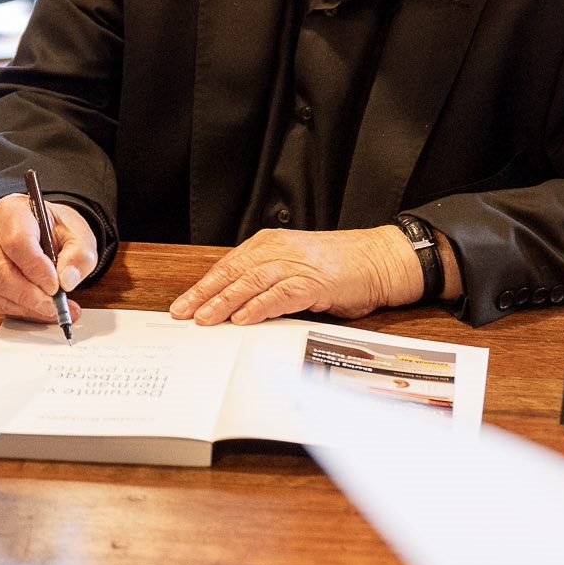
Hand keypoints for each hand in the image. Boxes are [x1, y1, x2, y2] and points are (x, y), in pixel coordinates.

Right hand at [0, 193, 98, 322]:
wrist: (38, 228)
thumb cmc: (53, 228)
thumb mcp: (77, 232)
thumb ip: (79, 254)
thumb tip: (67, 280)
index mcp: (10, 212)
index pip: (17, 242)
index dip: (36, 269)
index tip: (55, 287)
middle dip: (28, 295)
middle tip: (54, 306)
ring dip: (24, 306)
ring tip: (52, 310)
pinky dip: (18, 310)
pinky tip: (39, 310)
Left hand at [168, 226, 419, 325]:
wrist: (380, 260)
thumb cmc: (340, 268)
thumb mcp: (296, 269)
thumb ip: (268, 283)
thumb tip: (235, 308)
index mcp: (272, 244)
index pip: (230, 265)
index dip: (205, 285)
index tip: (185, 304)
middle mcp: (280, 250)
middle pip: (234, 272)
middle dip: (205, 294)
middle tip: (183, 313)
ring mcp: (298, 264)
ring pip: (252, 282)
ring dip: (225, 302)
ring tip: (205, 319)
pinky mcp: (315, 281)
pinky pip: (281, 294)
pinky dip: (260, 306)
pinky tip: (243, 318)